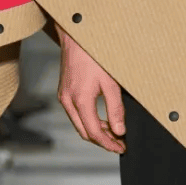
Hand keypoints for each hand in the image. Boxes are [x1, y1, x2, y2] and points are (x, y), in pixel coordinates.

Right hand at [56, 28, 125, 152]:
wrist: (77, 37)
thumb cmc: (94, 55)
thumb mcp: (110, 82)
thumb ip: (115, 108)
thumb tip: (119, 130)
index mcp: (80, 100)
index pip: (94, 133)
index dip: (108, 144)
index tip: (121, 148)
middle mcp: (68, 102)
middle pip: (85, 132)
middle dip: (103, 141)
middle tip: (119, 143)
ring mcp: (64, 97)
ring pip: (80, 125)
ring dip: (96, 131)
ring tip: (114, 133)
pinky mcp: (64, 92)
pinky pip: (76, 114)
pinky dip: (89, 121)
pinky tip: (102, 119)